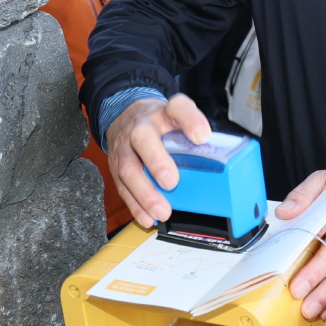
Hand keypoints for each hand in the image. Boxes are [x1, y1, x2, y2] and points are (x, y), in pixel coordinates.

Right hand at [104, 94, 212, 227]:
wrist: (126, 116)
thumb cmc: (159, 121)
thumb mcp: (180, 116)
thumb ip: (197, 129)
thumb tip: (210, 149)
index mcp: (163, 112)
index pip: (178, 107)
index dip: (191, 120)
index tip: (203, 136)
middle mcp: (140, 127)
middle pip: (143, 138)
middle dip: (156, 162)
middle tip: (171, 182)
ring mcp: (124, 147)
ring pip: (128, 169)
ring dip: (145, 193)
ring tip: (162, 210)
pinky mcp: (115, 167)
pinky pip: (122, 187)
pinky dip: (134, 205)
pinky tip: (147, 217)